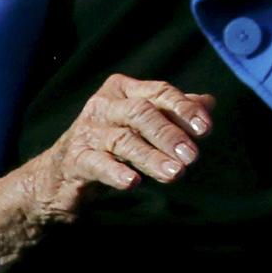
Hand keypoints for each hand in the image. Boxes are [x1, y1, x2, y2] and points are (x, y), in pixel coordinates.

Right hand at [0, 74, 212, 272]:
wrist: (62, 174)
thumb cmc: (112, 142)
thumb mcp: (145, 124)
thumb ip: (174, 112)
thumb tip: (209, 102)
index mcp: (124, 90)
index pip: (159, 92)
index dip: (184, 109)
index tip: (206, 129)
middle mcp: (104, 105)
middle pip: (141, 114)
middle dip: (169, 134)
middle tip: (193, 157)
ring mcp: (87, 131)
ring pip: (123, 140)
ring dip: (151, 157)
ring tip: (174, 174)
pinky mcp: (75, 159)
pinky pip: (96, 163)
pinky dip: (115, 172)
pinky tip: (133, 183)